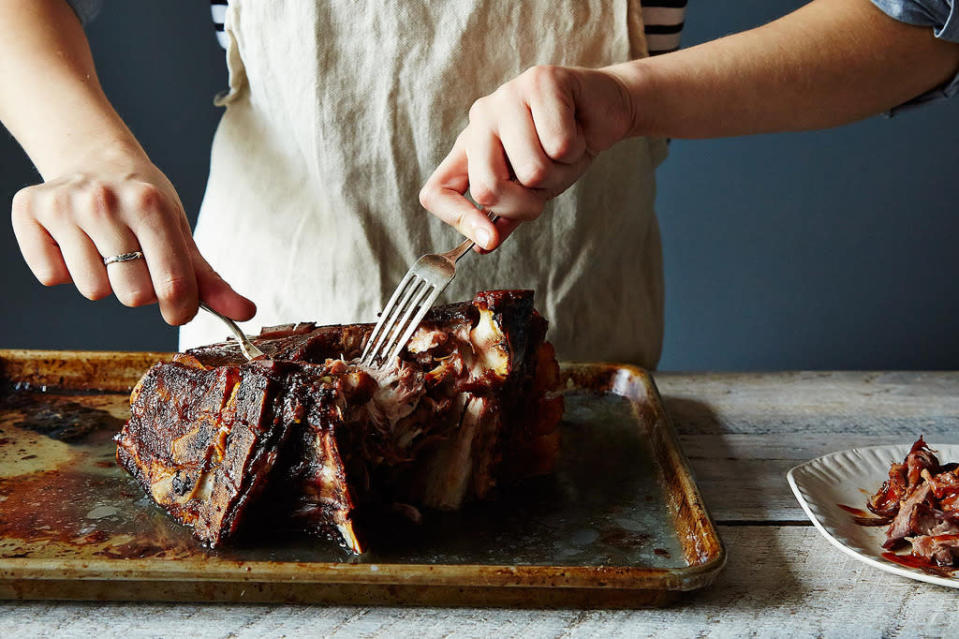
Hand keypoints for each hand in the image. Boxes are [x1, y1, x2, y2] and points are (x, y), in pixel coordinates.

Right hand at [10, 146, 255, 324]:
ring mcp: (64, 205)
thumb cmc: (144, 202)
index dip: (181, 309)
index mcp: (150, 205)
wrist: (94, 157)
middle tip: (135, 261)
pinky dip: (64, 270)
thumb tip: (246, 313)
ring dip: (103, 280)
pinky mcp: (30, 211)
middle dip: (140, 291)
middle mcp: (104, 201)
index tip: (180, 310)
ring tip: (104, 247)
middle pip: (132, 295)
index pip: (172, 284)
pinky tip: (74, 242)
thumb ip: (210, 279)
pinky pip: (51, 276)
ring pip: (92, 290)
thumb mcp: (180, 231)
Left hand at [419, 65, 635, 250]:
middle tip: (547, 181)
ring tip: (565, 149)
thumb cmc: (564, 150)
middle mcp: (480, 120)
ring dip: (560, 172)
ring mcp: (506, 97)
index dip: (457, 219)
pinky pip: (558, 144)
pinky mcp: (539, 81)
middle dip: (527, 202)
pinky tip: (577, 129)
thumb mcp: (533, 189)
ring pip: (531, 170)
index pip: (437, 191)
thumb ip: (508, 214)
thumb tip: (484, 245)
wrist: (606, 110)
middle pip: (488, 189)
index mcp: (470, 148)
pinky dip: (576, 149)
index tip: (488, 239)